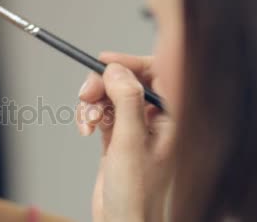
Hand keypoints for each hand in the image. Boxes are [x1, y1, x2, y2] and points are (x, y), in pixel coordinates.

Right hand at [77, 52, 174, 221]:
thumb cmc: (137, 193)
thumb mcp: (130, 141)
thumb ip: (126, 101)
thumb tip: (116, 69)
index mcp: (171, 118)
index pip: (155, 74)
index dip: (130, 63)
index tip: (104, 61)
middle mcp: (154, 119)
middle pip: (126, 81)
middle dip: (102, 85)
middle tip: (86, 95)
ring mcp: (135, 127)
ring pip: (109, 96)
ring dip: (92, 103)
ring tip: (87, 122)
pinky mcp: (117, 136)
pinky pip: (101, 111)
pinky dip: (89, 115)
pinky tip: (85, 130)